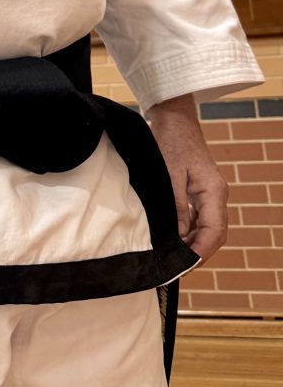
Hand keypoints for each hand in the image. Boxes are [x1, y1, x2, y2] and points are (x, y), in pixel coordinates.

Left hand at [147, 93, 227, 263]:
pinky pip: (201, 218)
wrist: (174, 120)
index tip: (185, 266)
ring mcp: (211, 194)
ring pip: (209, 228)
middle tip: (177, 267)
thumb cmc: (171, 142)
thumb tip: (179, 236)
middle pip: (215, 234)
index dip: (201, 252)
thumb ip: (176, 207)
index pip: (214, 232)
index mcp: (214, 191)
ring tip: (174, 257)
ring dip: (194, 243)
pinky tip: (175, 238)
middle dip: (199, 252)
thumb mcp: (169, 175)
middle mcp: (217, 195)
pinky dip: (191, 231)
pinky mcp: (202, 191)